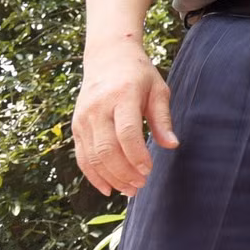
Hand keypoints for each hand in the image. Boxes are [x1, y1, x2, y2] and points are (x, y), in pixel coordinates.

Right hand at [72, 39, 178, 197]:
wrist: (108, 58)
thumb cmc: (139, 75)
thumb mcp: (158, 89)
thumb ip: (163, 118)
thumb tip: (172, 146)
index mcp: (122, 95)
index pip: (127, 132)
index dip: (137, 155)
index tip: (149, 170)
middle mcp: (98, 108)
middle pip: (107, 149)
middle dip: (124, 173)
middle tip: (140, 186)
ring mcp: (83, 118)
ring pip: (93, 157)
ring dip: (111, 178)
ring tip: (130, 190)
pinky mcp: (76, 127)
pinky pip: (82, 157)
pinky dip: (93, 176)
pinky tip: (108, 189)